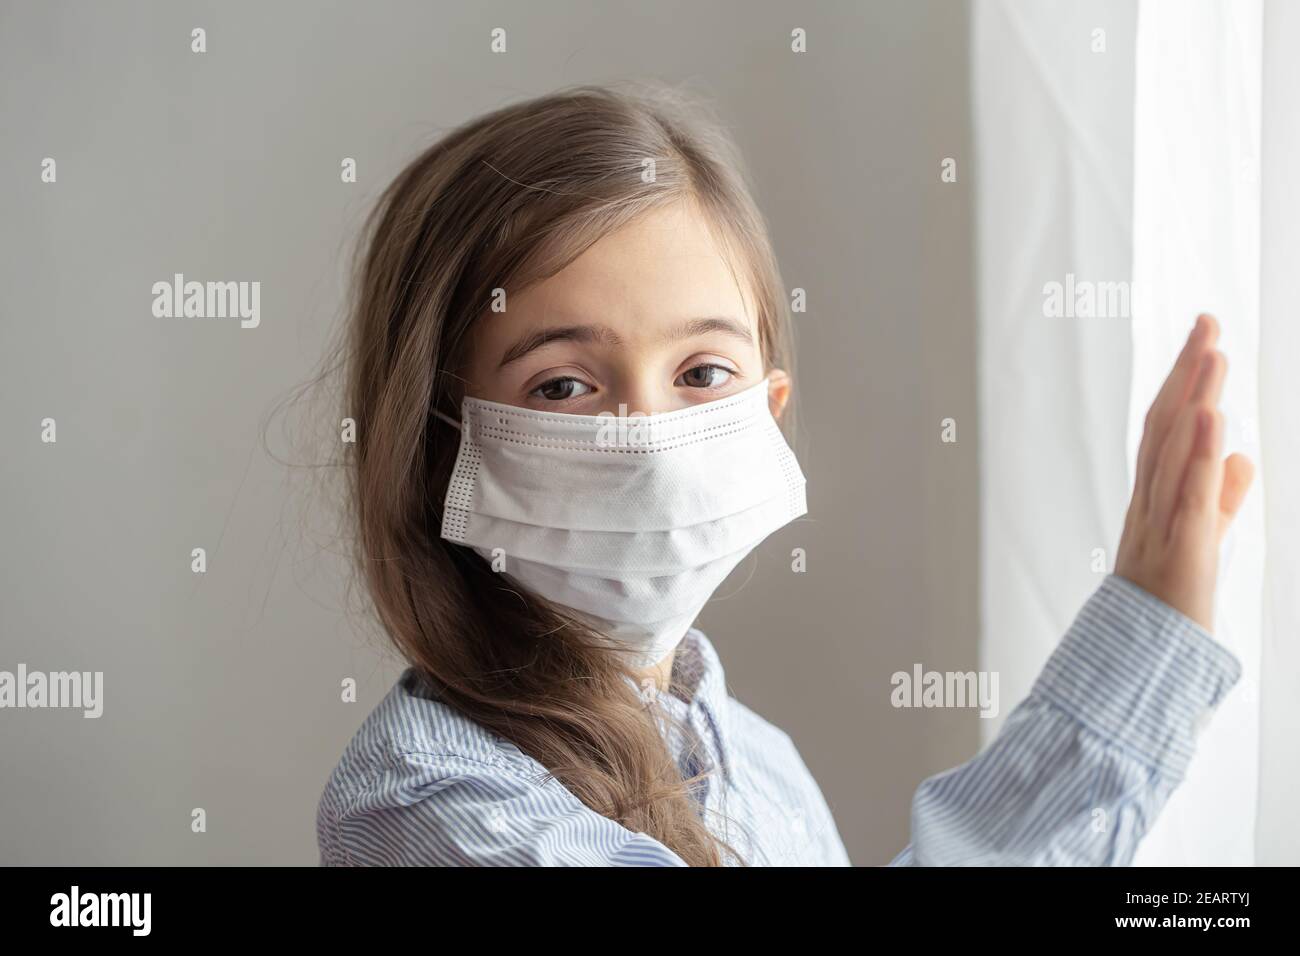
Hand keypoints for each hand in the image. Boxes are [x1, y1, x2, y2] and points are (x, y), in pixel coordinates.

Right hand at [1115, 314, 1253, 631]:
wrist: (1142, 659)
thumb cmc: (1168, 602)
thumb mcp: (1204, 538)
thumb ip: (1221, 496)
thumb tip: (1240, 454)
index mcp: (1155, 498)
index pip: (1167, 429)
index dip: (1184, 383)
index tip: (1205, 341)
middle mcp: (1150, 501)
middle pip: (1165, 426)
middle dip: (1187, 373)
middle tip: (1207, 322)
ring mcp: (1162, 522)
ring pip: (1175, 450)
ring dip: (1194, 398)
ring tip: (1214, 353)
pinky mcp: (1183, 547)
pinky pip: (1189, 495)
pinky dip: (1199, 454)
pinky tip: (1211, 417)